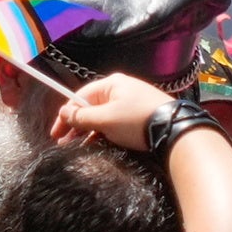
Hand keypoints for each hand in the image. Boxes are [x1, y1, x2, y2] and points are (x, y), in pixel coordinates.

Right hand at [54, 72, 178, 154]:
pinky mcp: (139, 116)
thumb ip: (82, 117)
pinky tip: (97, 144)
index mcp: (111, 84)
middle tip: (64, 143)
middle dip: (76, 125)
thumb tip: (64, 112)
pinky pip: (115, 122)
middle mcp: (120, 90)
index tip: (56, 133)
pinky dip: (104, 132)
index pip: (79, 97)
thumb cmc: (136, 121)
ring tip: (78, 147)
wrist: (175, 129)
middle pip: (90, 106)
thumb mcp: (105, 119)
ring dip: (88, 131)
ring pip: (102, 116)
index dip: (66, 115)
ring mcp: (131, 102)